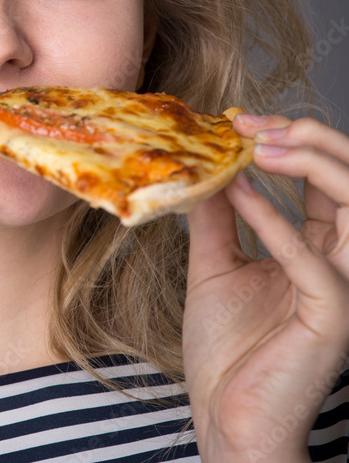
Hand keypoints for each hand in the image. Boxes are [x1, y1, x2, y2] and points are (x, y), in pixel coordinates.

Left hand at [183, 113, 348, 462]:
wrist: (225, 415)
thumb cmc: (228, 350)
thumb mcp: (215, 267)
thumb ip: (216, 221)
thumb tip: (202, 172)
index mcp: (321, 251)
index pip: (326, 180)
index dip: (291, 142)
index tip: (237, 122)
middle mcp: (343, 264)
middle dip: (308, 140)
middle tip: (250, 122)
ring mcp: (344, 290)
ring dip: (309, 166)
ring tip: (257, 145)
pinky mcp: (334, 317)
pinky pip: (316, 260)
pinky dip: (278, 220)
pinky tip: (241, 192)